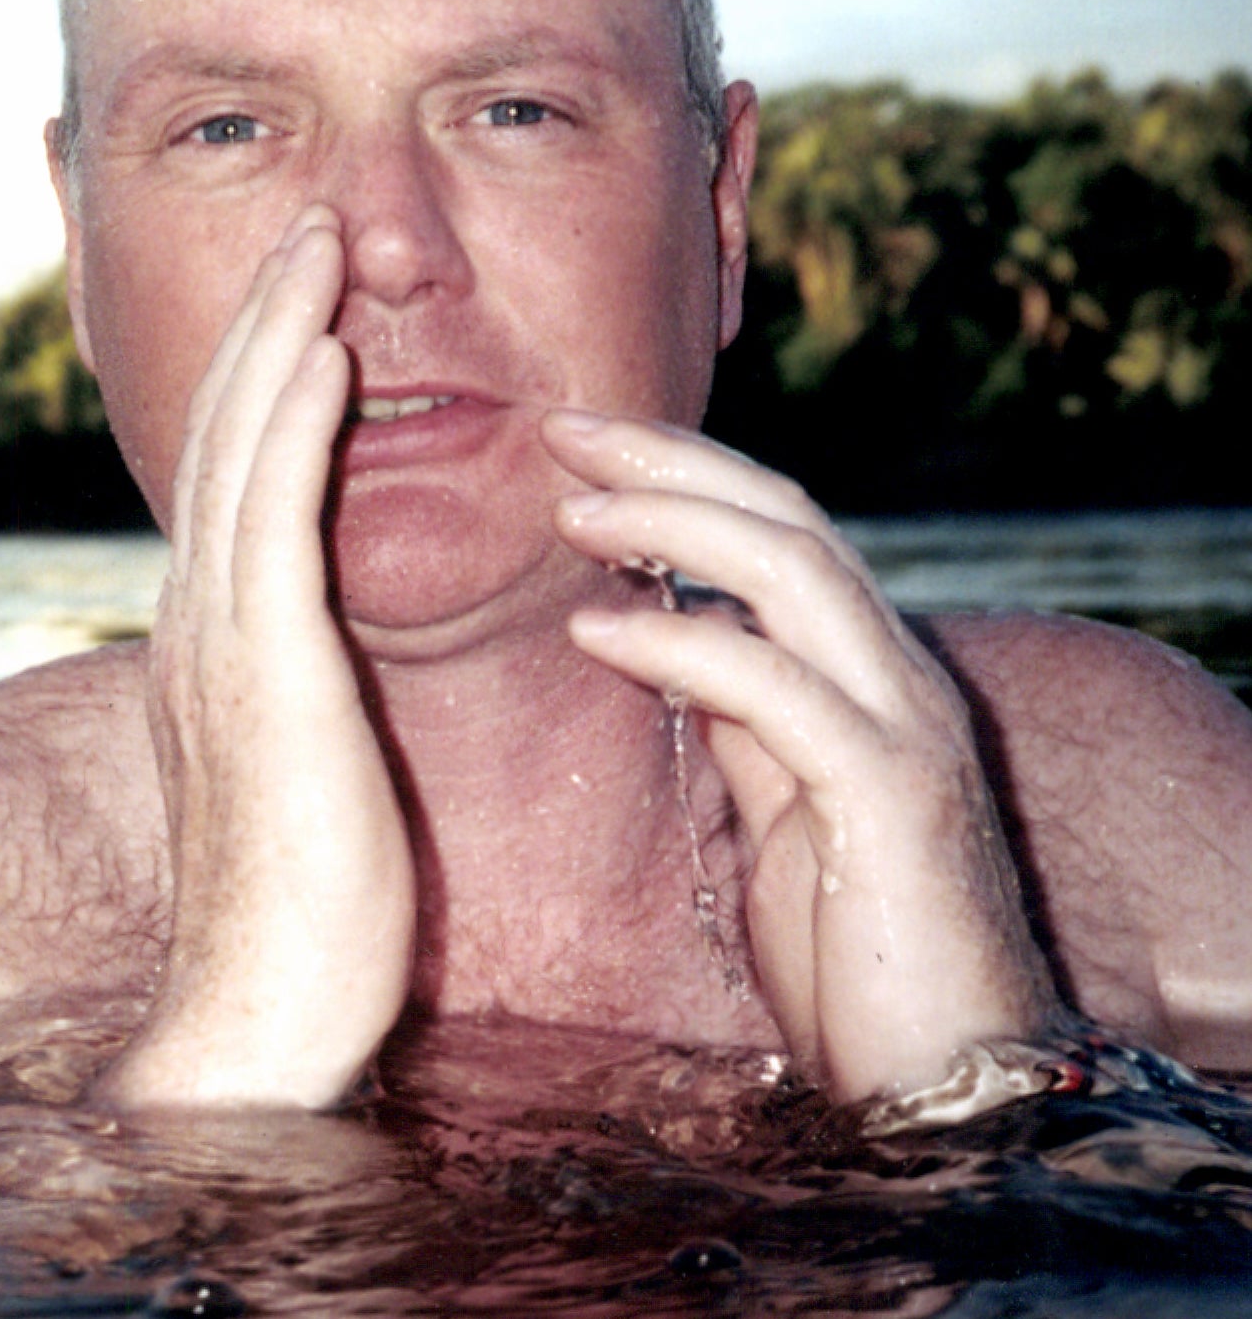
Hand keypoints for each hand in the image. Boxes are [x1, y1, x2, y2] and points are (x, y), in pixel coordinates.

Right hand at [98, 207, 416, 1108]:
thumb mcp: (295, 764)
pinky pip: (276, 520)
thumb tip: (308, 649)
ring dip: (276, 337)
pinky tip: (321, 353)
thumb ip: (291, 686)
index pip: (236, 474)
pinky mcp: (265, 675)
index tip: (305, 299)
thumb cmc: (308, 908)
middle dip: (265, 321)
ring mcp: (219, 643)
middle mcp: (198, 621)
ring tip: (311, 247)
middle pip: (226, 436)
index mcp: (211, 639)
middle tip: (300, 229)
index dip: (265, 374)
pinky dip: (293, 426)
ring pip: (242, 453)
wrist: (262, 1014)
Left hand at [542, 410, 1058, 1102]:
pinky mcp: (891, 795)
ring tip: (571, 511)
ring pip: (795, 571)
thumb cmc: (855, 949)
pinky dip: (680, 643)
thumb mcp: (781, 806)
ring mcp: (906, 727)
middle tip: (562, 427)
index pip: (779, 527)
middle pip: (787, 518)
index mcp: (869, 672)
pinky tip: (595, 629)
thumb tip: (674, 639)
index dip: (682, 471)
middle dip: (670, 460)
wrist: (950, 1084)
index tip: (581, 445)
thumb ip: (745, 716)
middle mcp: (899, 677)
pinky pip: (776, 689)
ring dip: (673, 524)